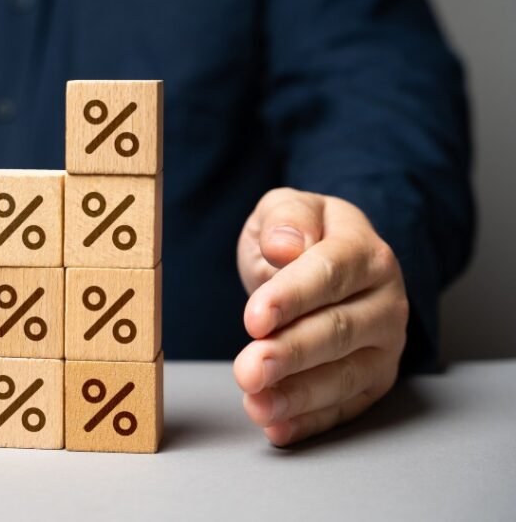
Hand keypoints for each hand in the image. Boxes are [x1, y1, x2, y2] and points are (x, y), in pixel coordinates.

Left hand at [234, 188, 408, 445]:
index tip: (254, 318)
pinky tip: (277, 428)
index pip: (330, 274)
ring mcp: (384, 346)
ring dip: (298, 396)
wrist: (334, 262)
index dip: (292, 297)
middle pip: (338, 330)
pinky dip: (310, 421)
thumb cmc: (303, 235)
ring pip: (345, 376)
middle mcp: (386, 302)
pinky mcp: (374, 381)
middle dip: (291, 354)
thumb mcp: (288, 208)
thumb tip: (285, 243)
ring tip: (256, 404)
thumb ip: (285, 219)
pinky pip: (344, 407)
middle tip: (249, 369)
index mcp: (365, 253)